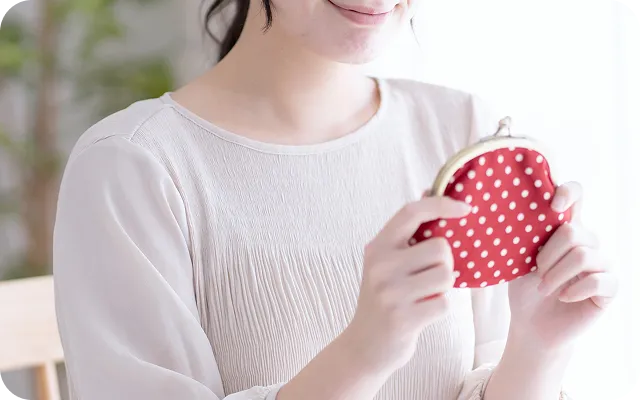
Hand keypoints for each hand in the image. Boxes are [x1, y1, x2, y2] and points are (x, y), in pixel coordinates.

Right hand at [343, 196, 470, 371]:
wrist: (365, 345)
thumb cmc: (384, 298)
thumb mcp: (387, 262)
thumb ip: (408, 232)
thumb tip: (429, 190)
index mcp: (378, 247)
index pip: (411, 212)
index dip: (441, 204)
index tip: (465, 208)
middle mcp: (381, 266)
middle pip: (441, 248)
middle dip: (446, 263)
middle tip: (431, 276)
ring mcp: (391, 293)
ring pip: (446, 275)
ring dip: (444, 287)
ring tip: (426, 294)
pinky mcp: (403, 318)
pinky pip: (445, 302)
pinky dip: (441, 307)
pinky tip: (424, 312)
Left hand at [507, 181, 618, 350]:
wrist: (532, 324)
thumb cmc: (525, 288)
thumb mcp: (519, 259)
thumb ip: (527, 236)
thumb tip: (517, 214)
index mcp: (564, 228)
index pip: (576, 196)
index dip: (568, 192)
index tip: (554, 204)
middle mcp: (587, 241)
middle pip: (573, 231)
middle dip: (548, 255)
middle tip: (536, 272)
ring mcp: (601, 264)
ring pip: (583, 256)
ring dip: (556, 275)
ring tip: (543, 288)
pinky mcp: (610, 288)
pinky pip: (599, 281)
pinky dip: (574, 290)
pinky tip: (564, 297)